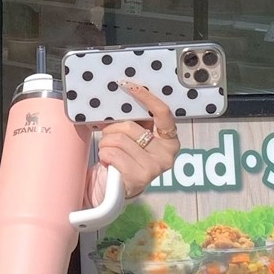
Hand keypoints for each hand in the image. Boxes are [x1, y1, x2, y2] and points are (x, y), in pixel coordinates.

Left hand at [88, 81, 180, 200]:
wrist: (115, 188)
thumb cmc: (125, 157)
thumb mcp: (134, 137)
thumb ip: (135, 121)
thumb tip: (120, 97)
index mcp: (169, 139)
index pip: (162, 112)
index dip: (146, 97)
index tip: (128, 85)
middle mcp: (167, 154)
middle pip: (131, 126)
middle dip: (112, 129)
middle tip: (109, 136)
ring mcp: (154, 167)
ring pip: (119, 140)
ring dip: (106, 143)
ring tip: (109, 151)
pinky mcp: (139, 177)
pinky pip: (112, 153)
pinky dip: (104, 155)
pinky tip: (108, 162)